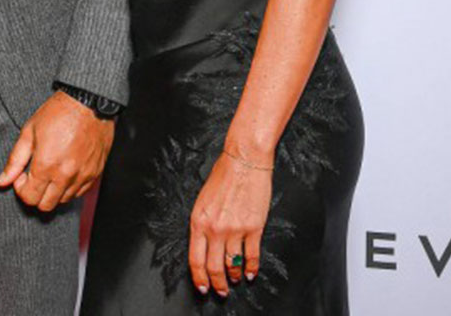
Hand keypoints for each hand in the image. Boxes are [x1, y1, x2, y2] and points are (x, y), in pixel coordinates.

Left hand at [0, 90, 114, 211]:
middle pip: (46, 205)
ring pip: (63, 200)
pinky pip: (80, 192)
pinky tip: (66, 170)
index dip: (21, 188)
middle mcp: (66, 175)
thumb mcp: (29, 132)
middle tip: (36, 175)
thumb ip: (14, 161)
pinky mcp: (96, 172)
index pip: (29, 198)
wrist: (90, 101)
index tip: (23, 174)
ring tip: (52, 170)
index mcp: (46, 166)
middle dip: (36, 193)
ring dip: (54, 191)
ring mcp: (83, 175)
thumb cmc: (59, 112)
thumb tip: (1, 182)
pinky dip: (71, 187)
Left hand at [188, 148, 273, 296]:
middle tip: (221, 291)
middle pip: (214, 267)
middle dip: (217, 284)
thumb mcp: (202, 200)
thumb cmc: (224, 174)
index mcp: (198, 222)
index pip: (196, 260)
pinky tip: (251, 272)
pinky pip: (252, 255)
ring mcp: (235, 229)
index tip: (203, 287)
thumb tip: (205, 246)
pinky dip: (252, 267)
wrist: (244, 159)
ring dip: (234, 276)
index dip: (199, 278)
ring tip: (236, 280)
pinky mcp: (254, 227)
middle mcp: (215, 229)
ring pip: (233, 264)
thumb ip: (202, 224)